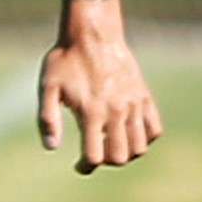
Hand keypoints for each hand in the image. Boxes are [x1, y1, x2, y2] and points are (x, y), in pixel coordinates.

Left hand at [37, 31, 162, 173]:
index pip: (94, 157)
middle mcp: (116, 111)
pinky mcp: (144, 96)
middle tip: (95, 152)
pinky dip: (145, 138)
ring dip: (126, 152)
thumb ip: (47, 119)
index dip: (85, 167)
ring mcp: (133, 104)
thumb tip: (51, 148)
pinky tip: (129, 132)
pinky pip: (154, 128)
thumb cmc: (65, 60)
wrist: (92, 33)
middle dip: (106, 161)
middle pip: (121, 157)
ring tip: (111, 143)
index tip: (79, 166)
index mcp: (91, 112)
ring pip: (139, 147)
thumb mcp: (47, 87)